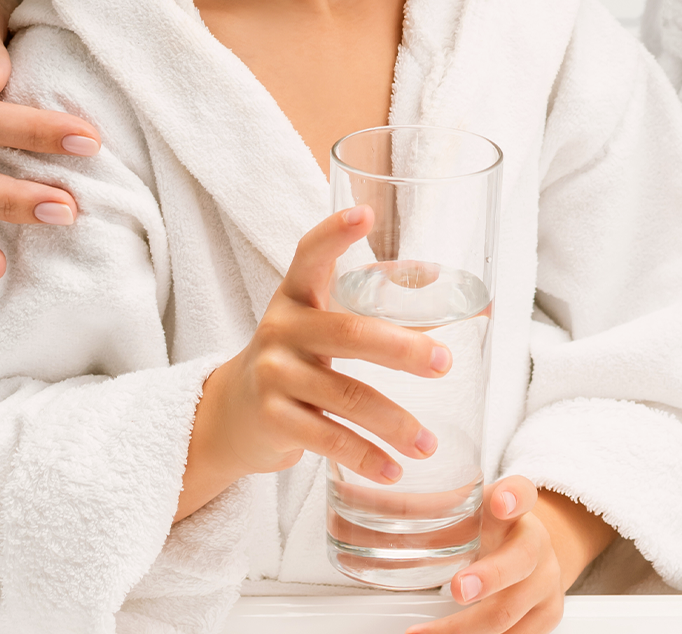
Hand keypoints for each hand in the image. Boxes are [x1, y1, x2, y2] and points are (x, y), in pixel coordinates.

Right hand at [175, 207, 452, 521]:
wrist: (230, 414)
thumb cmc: (293, 359)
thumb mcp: (314, 324)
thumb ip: (364, 309)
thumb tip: (451, 296)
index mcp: (296, 295)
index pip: (310, 254)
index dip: (335, 232)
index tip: (365, 214)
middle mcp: (281, 329)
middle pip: (348, 333)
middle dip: (402, 349)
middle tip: (444, 363)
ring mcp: (273, 376)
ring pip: (346, 396)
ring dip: (394, 422)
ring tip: (429, 442)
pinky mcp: (273, 420)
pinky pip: (327, 439)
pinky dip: (365, 457)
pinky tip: (393, 468)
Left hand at [412, 480, 610, 633]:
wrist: (532, 552)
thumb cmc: (491, 530)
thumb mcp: (468, 512)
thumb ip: (427, 510)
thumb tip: (362, 502)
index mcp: (516, 507)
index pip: (522, 492)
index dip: (513, 497)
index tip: (500, 502)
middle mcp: (537, 543)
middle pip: (521, 559)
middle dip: (488, 578)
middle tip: (457, 588)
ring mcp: (545, 582)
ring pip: (509, 611)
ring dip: (465, 628)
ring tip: (426, 633)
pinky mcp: (547, 615)